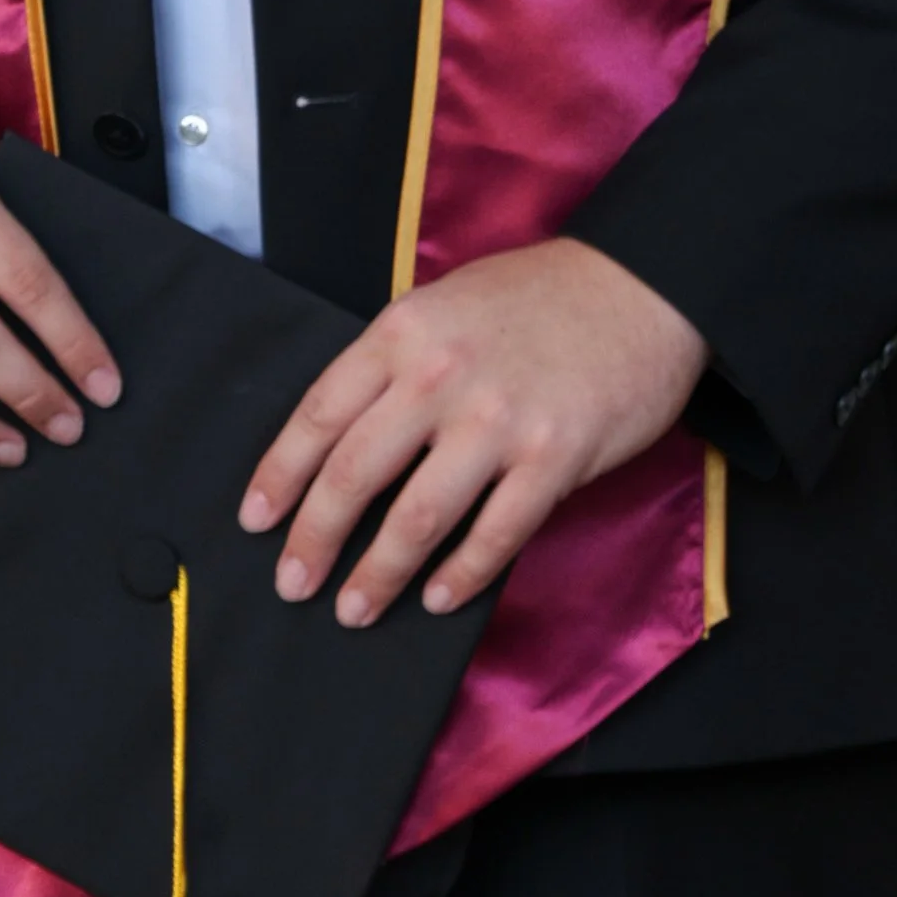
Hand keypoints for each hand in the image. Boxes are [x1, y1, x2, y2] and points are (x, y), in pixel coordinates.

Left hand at [239, 240, 705, 625]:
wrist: (639, 288)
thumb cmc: (535, 299)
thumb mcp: (445, 304)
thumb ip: (395, 363)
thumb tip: (343, 441)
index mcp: (403, 331)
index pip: (321, 413)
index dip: (282, 473)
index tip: (257, 520)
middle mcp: (441, 375)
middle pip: (356, 472)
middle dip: (315, 538)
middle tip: (293, 584)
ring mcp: (499, 420)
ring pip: (418, 516)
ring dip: (379, 573)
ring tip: (355, 608)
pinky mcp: (554, 458)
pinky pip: (495, 534)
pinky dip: (460, 575)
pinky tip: (437, 598)